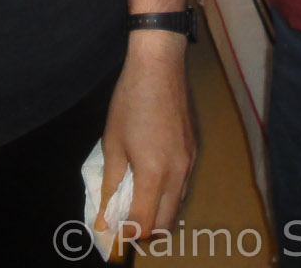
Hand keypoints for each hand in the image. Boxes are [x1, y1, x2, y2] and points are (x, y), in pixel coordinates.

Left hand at [98, 31, 193, 241]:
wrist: (159, 67)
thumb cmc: (129, 102)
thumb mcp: (113, 143)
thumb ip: (111, 183)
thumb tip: (106, 214)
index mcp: (154, 174)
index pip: (144, 222)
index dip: (128, 233)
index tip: (114, 230)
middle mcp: (177, 173)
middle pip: (167, 222)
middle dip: (146, 230)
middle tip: (126, 221)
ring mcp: (190, 162)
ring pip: (178, 203)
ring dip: (160, 212)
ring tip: (137, 201)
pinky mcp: (194, 150)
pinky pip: (183, 184)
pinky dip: (169, 193)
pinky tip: (153, 179)